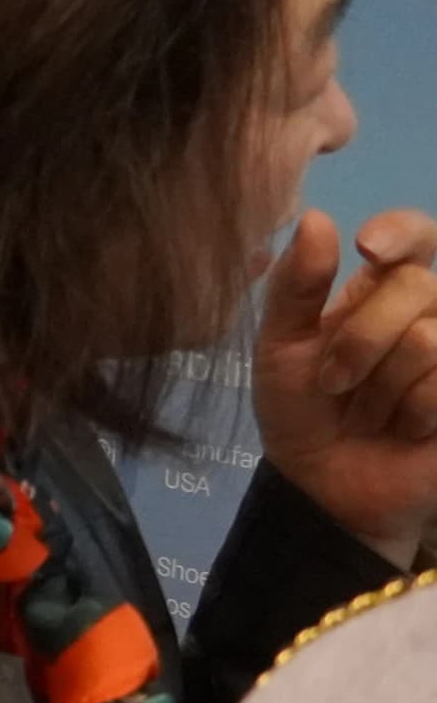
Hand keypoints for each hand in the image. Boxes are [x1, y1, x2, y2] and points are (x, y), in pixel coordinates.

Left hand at [255, 207, 436, 563]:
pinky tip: (403, 430)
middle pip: (415, 285)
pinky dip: (412, 412)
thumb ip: (296, 286)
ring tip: (366, 412)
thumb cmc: (300, 410)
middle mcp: (427, 313)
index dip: (401, 231)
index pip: (416, 235)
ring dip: (380, 386)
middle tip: (333, 384)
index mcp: (379, 290)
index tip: (369, 248)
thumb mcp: (280, 347)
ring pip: (429, 337)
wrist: (322, 484)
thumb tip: (317, 218)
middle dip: (359, 340)